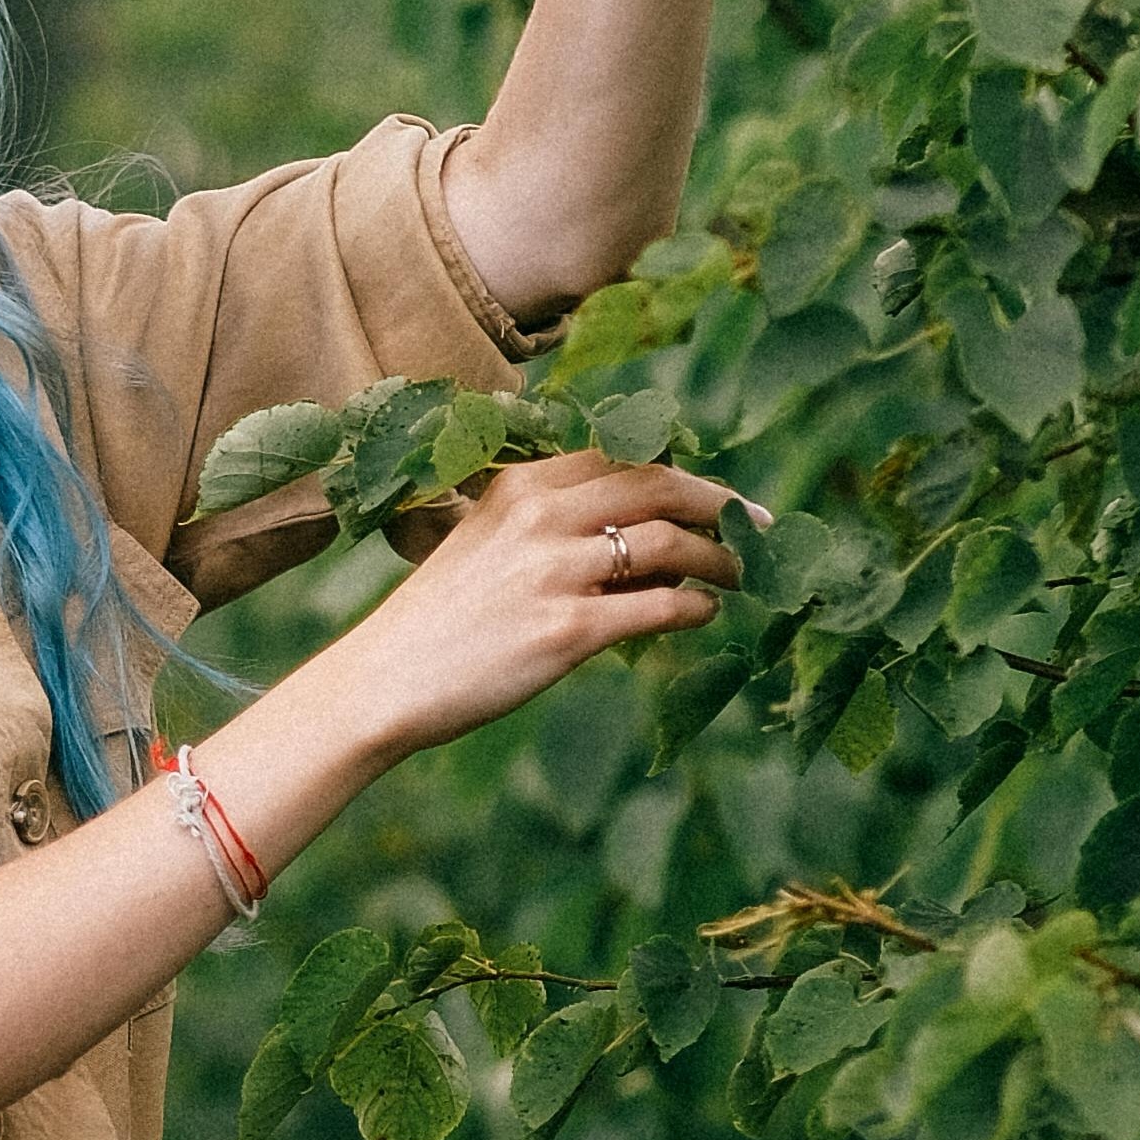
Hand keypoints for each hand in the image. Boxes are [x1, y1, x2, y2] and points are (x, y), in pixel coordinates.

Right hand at [328, 452, 740, 758]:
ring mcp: (557, 571)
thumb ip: (549, 526)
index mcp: (521, 486)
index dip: (681, 473)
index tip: (715, 494)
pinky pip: (660, 608)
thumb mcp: (484, 545)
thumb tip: (638, 538)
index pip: (623, 458)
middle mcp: (542, 516)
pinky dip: (695, 607)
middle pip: (659, 486)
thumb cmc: (436, 622)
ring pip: (670, 544)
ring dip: (718, 559)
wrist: (385, 681)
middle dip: (719, 504)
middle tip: (754, 526)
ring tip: (738, 577)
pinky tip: (703, 614)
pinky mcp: (569, 630)